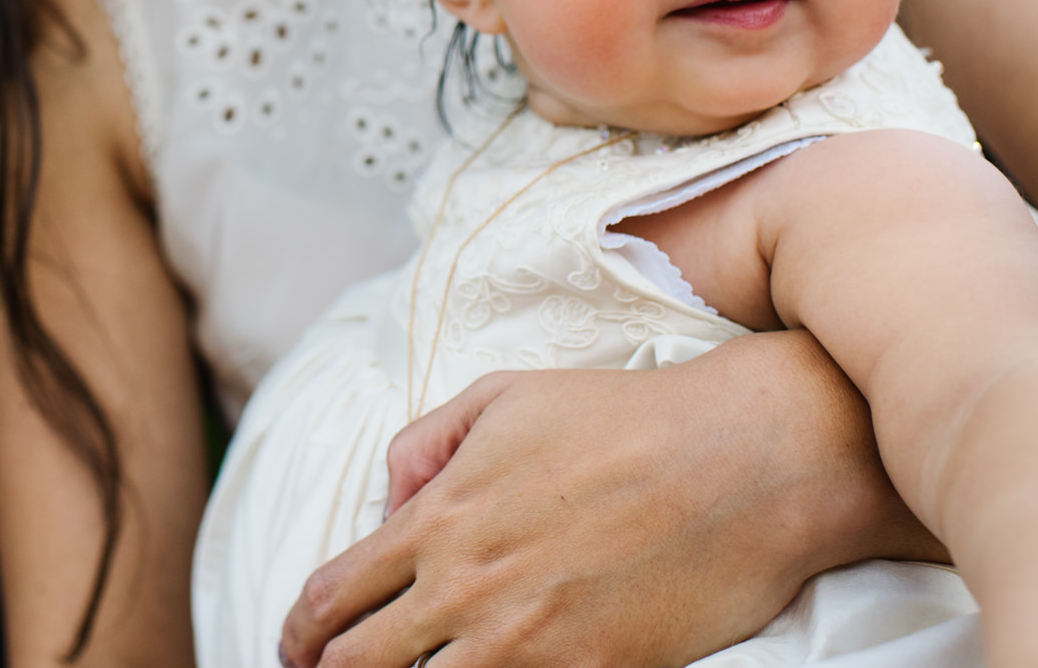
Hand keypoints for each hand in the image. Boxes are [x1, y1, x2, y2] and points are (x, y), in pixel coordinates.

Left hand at [280, 330, 944, 667]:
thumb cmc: (624, 419)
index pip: (330, 597)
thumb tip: (387, 500)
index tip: (295, 645)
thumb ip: (424, 445)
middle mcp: (469, 589)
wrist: (743, 461)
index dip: (297, 632)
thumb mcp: (503, 396)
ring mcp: (528, 642)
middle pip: (356, 667)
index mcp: (440, 519)